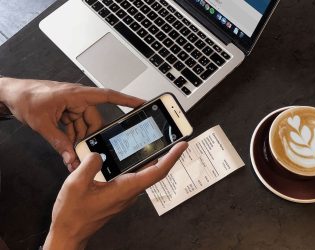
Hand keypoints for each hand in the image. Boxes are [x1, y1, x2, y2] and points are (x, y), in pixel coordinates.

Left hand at [0, 77, 143, 170]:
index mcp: (77, 95)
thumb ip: (58, 142)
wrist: (10, 94)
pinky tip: (67, 148)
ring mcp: (72, 106)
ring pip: (85, 126)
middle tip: (87, 151)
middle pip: (95, 120)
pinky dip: (72, 138)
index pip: (108, 96)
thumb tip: (71, 158)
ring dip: (80, 140)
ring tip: (72, 153)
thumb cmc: (25, 97)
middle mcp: (78, 99)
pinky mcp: (66, 112)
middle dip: (91, 137)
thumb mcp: (43, 123)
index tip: (142, 104)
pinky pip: (76, 127)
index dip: (127, 100)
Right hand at [43, 142, 187, 249]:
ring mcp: (125, 194)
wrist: (69, 232)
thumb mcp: (76, 184)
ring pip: (144, 173)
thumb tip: (98, 154)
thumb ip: (89, 165)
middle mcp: (129, 192)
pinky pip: (132, 176)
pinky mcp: (119, 194)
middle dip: (166, 154)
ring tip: (154, 141)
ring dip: (151, 158)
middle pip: (154, 171)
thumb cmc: (73, 214)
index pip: (157, 172)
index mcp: (125, 188)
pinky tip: (129, 155)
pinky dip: (136, 164)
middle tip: (172, 138)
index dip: (171, 157)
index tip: (182, 145)